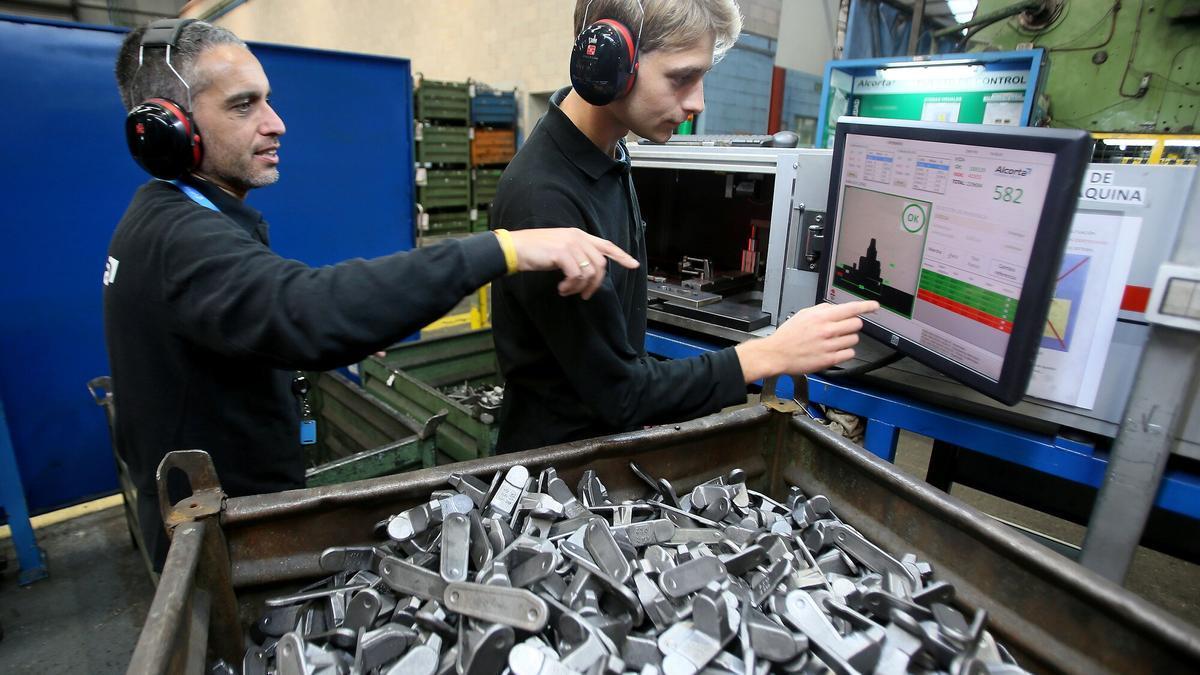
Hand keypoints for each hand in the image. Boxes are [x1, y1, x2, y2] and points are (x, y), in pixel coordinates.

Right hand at [506, 228, 639, 299]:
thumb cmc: (533, 250)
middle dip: (595, 283)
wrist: (514, 248)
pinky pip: (577, 275)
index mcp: (578, 235)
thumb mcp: (559, 249)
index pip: (606, 245)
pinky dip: (570, 286)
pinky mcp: (562, 253)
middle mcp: (577, 237)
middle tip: (584, 294)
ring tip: (568, 291)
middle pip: (600, 264)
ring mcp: (570, 244)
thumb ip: (575, 255)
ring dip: (580, 287)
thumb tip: (587, 272)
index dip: (622, 256)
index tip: (634, 264)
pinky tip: (561, 288)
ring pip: (590, 272)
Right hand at [735, 300, 878, 381]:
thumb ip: (822, 310)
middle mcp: (828, 330)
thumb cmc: (788, 335)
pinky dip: (845, 352)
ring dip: (848, 339)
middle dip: (852, 325)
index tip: (875, 306)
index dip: (866, 306)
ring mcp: (830, 346)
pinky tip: (835, 350)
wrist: (777, 354)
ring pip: (854, 339)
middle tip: (843, 328)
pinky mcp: (829, 359)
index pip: (851, 308)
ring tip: (834, 341)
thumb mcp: (803, 314)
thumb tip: (837, 308)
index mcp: (821, 317)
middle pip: (857, 324)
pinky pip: (850, 354)